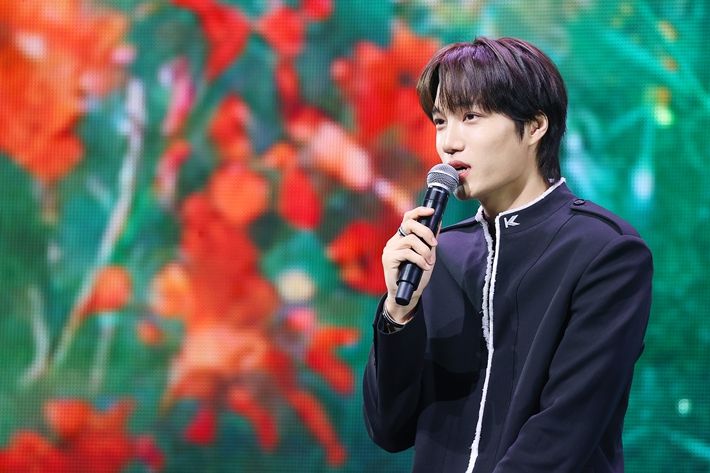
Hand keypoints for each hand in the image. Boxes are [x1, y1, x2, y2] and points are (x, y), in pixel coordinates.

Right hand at [381, 207, 437, 322]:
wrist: (408, 293)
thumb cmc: (416, 274)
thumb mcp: (427, 254)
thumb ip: (430, 240)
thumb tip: (438, 222)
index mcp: (402, 237)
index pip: (408, 217)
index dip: (419, 211)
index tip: (432, 211)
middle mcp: (394, 240)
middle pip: (409, 224)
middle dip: (425, 231)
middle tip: (434, 243)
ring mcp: (390, 249)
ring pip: (411, 240)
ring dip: (425, 250)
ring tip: (429, 261)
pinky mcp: (389, 259)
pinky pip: (408, 253)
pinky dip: (420, 259)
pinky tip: (424, 266)